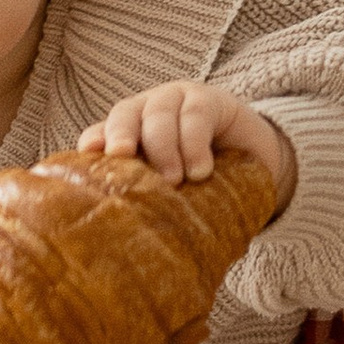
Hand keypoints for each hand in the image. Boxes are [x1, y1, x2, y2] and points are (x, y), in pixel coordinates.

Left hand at [78, 82, 295, 201]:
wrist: (254, 163)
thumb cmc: (202, 184)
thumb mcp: (171, 191)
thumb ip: (148, 199)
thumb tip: (120, 243)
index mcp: (128, 132)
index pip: (102, 131)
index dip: (95, 139)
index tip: (89, 154)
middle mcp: (146, 111)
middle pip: (124, 114)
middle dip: (121, 135)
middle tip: (123, 158)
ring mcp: (176, 99)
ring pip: (159, 113)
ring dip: (163, 146)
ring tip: (174, 180)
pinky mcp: (209, 99)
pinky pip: (195, 114)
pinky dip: (194, 142)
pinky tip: (201, 171)